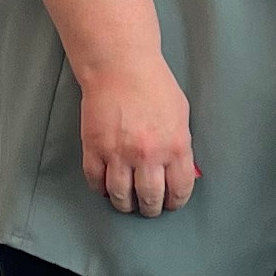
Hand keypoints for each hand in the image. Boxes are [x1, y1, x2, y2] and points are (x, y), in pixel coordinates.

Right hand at [79, 56, 196, 216]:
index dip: (175, 202)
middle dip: (151, 208)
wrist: (120, 66)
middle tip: (149, 208)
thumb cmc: (154, 85)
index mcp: (175, 146)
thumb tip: (181, 170)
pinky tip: (106, 187)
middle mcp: (148, 155)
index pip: (179, 190)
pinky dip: (101, 189)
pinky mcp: (94, 149)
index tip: (171, 204)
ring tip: (127, 202)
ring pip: (120, 196)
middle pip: (149, 199)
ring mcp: (118, 154)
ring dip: (125, 204)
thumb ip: (182, 145)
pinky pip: (96, 181)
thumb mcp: (181, 115)